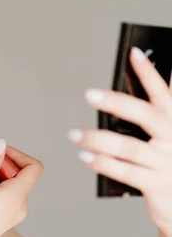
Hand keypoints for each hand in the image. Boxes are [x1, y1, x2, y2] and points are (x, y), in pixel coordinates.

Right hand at [0, 141, 42, 236]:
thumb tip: (1, 145)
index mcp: (16, 198)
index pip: (33, 166)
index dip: (16, 154)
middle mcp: (19, 206)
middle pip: (21, 174)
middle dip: (0, 162)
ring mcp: (11, 214)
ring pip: (10, 184)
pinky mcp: (2, 219)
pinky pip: (3, 195)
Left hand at [67, 47, 171, 236]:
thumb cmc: (169, 165)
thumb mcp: (168, 136)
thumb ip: (156, 116)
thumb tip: (136, 90)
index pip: (163, 92)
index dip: (148, 72)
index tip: (132, 53)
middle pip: (143, 115)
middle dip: (115, 102)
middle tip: (89, 95)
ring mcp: (166, 161)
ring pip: (127, 146)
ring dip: (97, 139)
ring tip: (74, 135)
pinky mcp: (156, 183)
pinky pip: (125, 171)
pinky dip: (103, 163)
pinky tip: (85, 157)